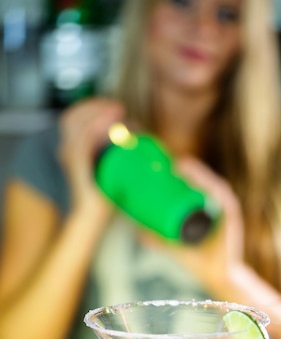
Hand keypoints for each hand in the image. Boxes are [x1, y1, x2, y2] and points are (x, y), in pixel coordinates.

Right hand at [58, 97, 124, 221]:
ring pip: (78, 122)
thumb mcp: (111, 171)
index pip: (76, 118)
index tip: (116, 108)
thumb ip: (120, 155)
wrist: (92, 217)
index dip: (93, 108)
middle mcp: (67, 150)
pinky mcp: (76, 163)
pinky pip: (83, 137)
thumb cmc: (103, 197)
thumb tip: (141, 140)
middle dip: (96, 106)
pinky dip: (97, 124)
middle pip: (75, 115)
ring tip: (118, 110)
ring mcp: (69, 156)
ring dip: (98, 111)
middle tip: (118, 107)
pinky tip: (111, 120)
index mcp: (73, 150)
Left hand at [140, 157, 245, 294]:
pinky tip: (203, 184)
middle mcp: (217, 207)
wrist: (216, 277)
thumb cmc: (197, 261)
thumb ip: (157, 239)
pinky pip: (224, 200)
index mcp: (207, 208)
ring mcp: (224, 212)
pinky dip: (214, 190)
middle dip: (189, 168)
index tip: (167, 164)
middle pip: (205, 180)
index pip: (197, 183)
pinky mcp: (231, 219)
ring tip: (182, 169)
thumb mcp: (173, 247)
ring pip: (214, 185)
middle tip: (170, 164)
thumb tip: (136, 230)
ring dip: (199, 174)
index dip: (184, 171)